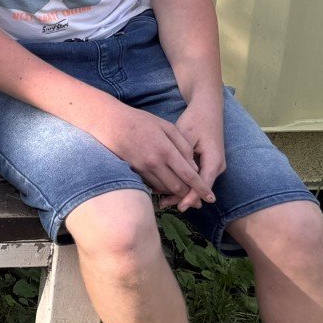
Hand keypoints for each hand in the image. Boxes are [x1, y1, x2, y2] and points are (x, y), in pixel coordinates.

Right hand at [93, 102, 216, 211]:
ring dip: (175, 193)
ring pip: (164, 189)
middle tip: (198, 201)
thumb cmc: (141, 121)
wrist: (111, 123)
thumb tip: (193, 167)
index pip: (189, 176)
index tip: (210, 198)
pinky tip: (167, 186)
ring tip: (184, 195)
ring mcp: (143, 168)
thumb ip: (183, 146)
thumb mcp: (167, 127)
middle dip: (189, 196)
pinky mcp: (134, 171)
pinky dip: (162, 188)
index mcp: (166, 151)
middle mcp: (155, 163)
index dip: (201, 189)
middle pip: (177, 187)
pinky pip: (152, 185)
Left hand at [173, 97, 226, 203]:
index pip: (201, 185)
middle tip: (163, 205)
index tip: (178, 207)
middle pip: (199, 188)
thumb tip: (173, 173)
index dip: (190, 197)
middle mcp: (217, 166)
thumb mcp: (186, 136)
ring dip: (182, 192)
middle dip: (182, 198)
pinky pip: (196, 178)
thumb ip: (181, 155)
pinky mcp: (208, 164)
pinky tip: (168, 187)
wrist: (208, 109)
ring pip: (197, 184)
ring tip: (162, 200)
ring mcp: (213, 166)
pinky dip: (184, 183)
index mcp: (214, 160)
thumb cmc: (195, 120)